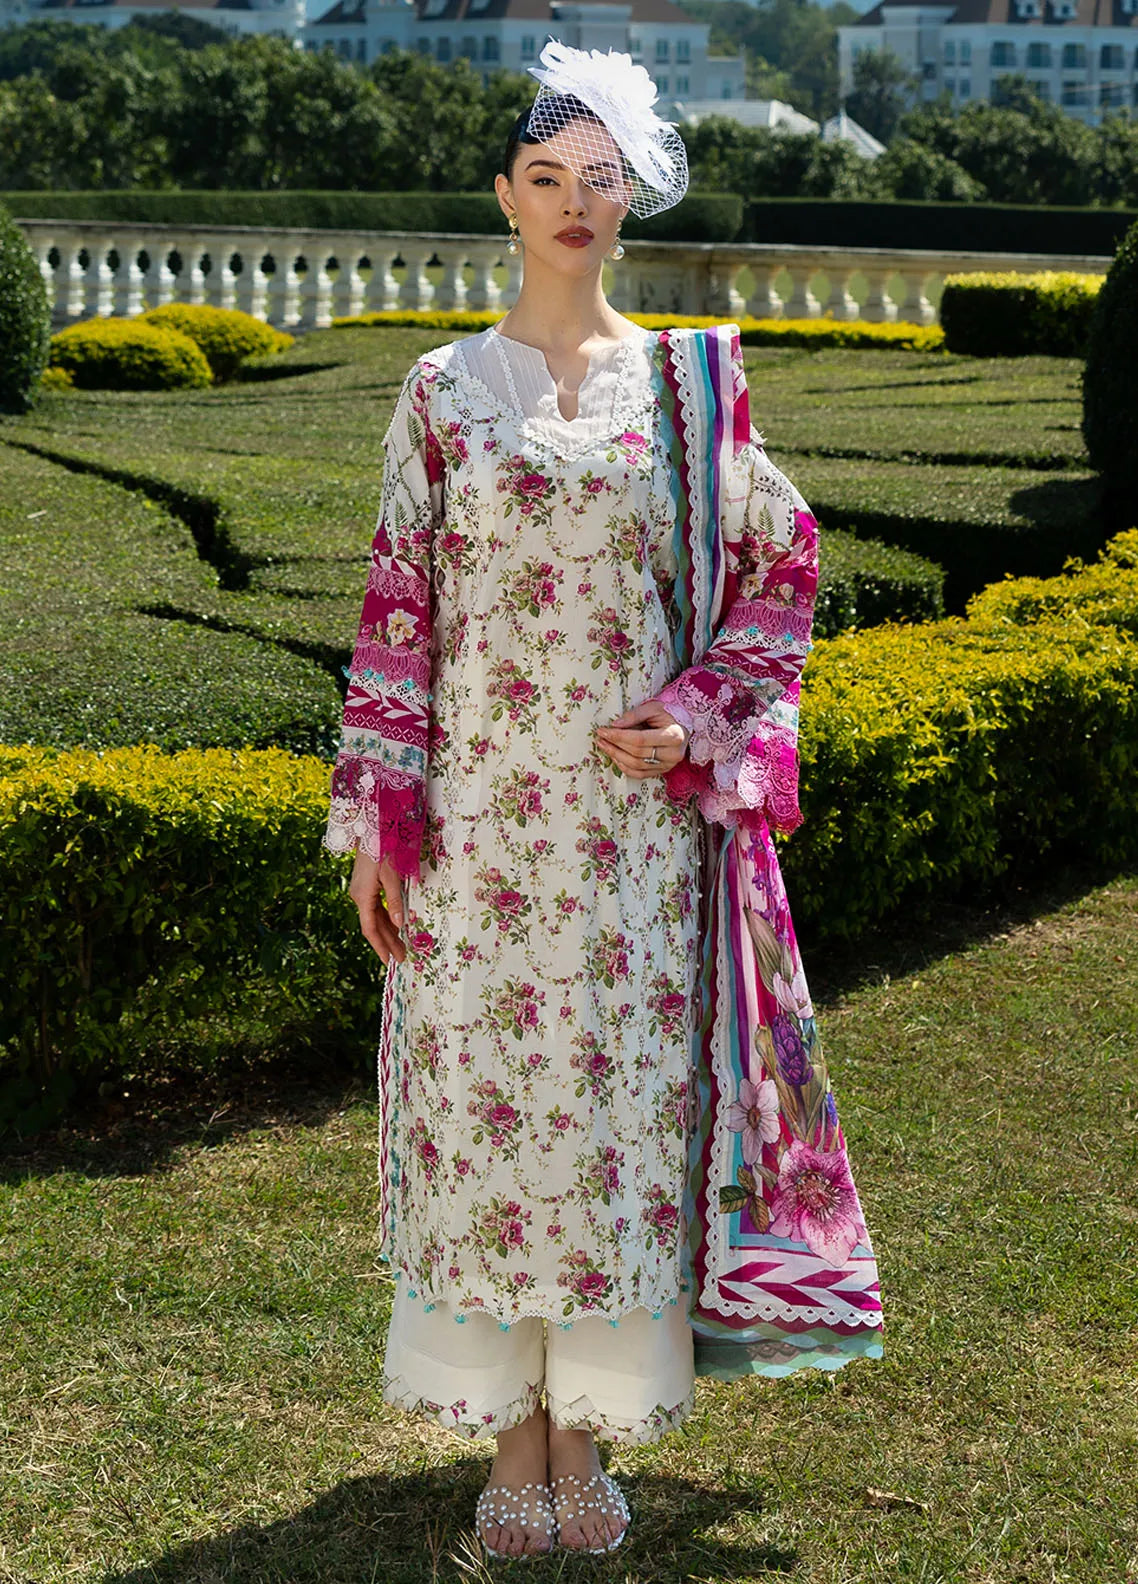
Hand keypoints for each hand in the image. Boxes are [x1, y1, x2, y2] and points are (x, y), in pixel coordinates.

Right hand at [349, 850, 407, 965]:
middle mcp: (359, 897)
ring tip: (401, 946)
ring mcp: (361, 892)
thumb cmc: (381, 848)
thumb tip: (400, 924)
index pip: (370, 929)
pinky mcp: (366, 887)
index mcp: (362, 897)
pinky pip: (376, 908)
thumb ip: (395, 901)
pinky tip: (395, 926)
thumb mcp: (391, 875)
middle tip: (402, 958)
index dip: (380, 947)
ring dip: (388, 932)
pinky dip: (386, 919)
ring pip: (375, 918)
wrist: (370, 829)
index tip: (390, 961)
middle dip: (388, 943)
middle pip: (374, 926)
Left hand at [594, 699, 689, 779]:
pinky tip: (616, 758)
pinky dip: (625, 768)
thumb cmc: (670, 714)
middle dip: (615, 746)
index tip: (603, 731)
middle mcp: (673, 754)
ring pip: (637, 766)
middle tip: (601, 738)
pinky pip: (640, 774)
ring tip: (605, 746)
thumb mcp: (654, 707)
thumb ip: (634, 715)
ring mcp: (668, 765)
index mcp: (673, 736)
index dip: (619, 736)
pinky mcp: (663, 770)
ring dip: (617, 757)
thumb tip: (615, 725)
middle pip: (637, 753)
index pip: (640, 739)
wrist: (684, 725)